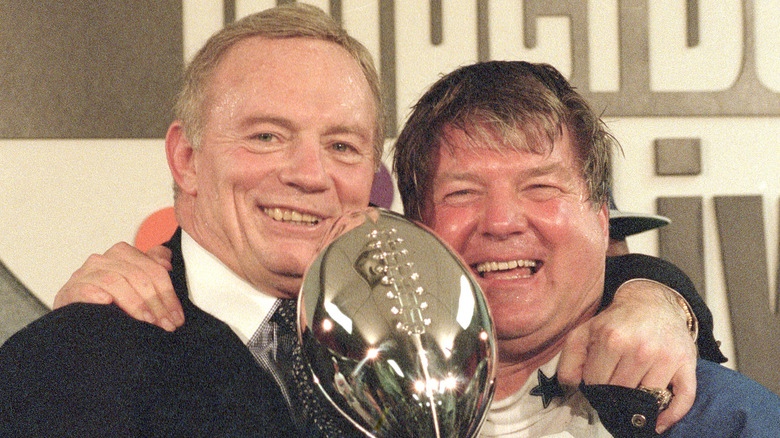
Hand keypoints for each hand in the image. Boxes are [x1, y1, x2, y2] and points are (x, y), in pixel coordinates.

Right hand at [53, 242, 182, 331]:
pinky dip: (98, 295)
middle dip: (156, 302)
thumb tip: (167, 263)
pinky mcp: (70, 290)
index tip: (177, 317)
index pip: (153, 269)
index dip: (168, 294)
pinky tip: (107, 304)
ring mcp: (84, 274)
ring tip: (148, 321)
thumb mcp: (135, 283)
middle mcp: (103, 260)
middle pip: (137, 276)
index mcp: (122, 254)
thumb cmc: (110, 301)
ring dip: (135, 303)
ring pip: (116, 281)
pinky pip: (86, 289)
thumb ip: (152, 267)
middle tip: (167, 324)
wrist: (77, 319)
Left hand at [557, 279, 697, 433]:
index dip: (594, 386)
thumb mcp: (585, 332)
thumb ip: (570, 359)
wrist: (651, 302)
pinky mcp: (687, 362)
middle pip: (622, 392)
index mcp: (612, 340)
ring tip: (632, 397)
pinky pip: (684, 397)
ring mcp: (666, 357)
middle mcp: (641, 349)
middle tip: (614, 389)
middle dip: (615, 395)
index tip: (597, 381)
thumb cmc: (616, 322)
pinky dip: (672, 415)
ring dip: (639, 404)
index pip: (597, 383)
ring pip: (649, 399)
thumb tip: (572, 386)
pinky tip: (659, 422)